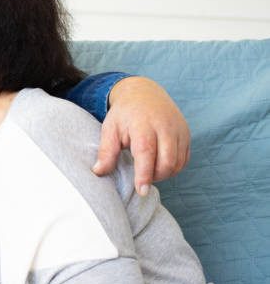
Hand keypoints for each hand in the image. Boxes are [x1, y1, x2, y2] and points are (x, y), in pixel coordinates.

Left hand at [92, 76, 190, 195]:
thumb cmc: (124, 114)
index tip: (140, 190)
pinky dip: (173, 168)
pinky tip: (159, 164)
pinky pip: (184, 159)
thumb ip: (106, 151)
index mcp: (143, 124)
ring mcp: (178, 129)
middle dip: (154, 177)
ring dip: (164, 174)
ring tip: (148, 169)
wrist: (144, 93)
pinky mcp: (186, 134)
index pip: (146, 152)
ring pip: (177, 163)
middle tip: (140, 177)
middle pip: (167, 161)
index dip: (144, 174)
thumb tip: (98, 172)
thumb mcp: (110, 128)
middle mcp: (164, 126)